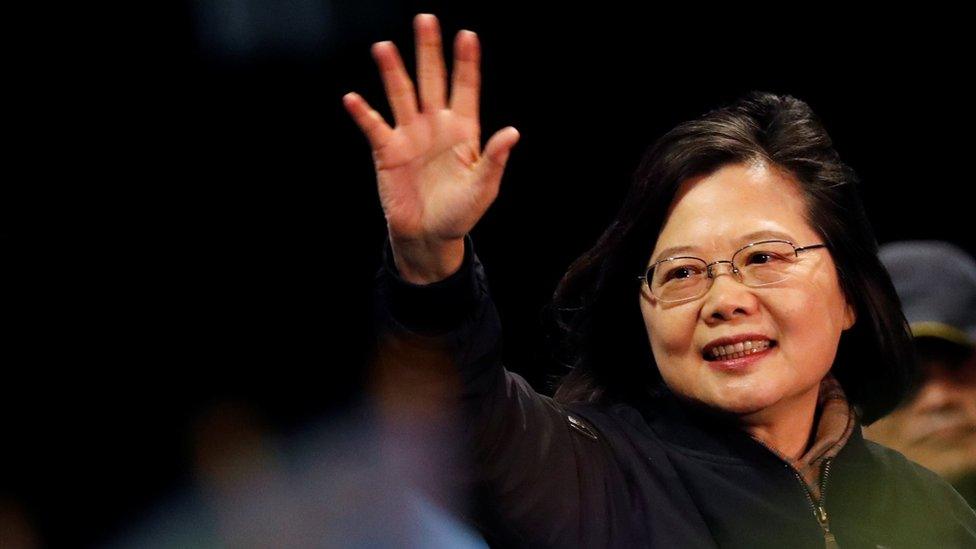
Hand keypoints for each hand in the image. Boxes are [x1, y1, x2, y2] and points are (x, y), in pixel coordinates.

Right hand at [343, 14, 518, 277]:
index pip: (465, 88)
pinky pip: (374, 127)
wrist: (429, 236)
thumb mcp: (483, 188)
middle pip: (431, 80)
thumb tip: (512, 132)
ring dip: (392, 72)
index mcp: (463, 130)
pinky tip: (353, 99)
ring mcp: (410, 135)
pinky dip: (364, 114)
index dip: (466, 63)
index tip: (467, 36)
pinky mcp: (387, 151)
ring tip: (384, 47)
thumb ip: (494, 159)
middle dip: (429, 51)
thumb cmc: (460, 212)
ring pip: (401, 95)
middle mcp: (435, 125)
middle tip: (425, 20)